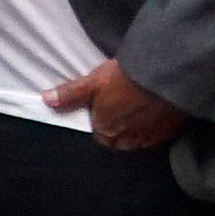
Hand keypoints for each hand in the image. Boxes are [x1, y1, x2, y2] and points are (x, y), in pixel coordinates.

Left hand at [44, 58, 188, 151]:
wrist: (166, 74)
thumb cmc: (126, 76)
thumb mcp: (93, 82)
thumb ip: (70, 94)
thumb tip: (46, 100)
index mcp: (105, 131)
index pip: (98, 132)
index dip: (102, 116)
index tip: (108, 101)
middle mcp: (126, 141)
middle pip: (118, 138)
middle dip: (119, 124)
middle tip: (124, 101)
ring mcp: (148, 139)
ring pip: (138, 138)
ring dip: (137, 126)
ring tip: (140, 104)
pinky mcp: (168, 134)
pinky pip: (157, 134)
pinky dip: (155, 125)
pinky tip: (156, 108)